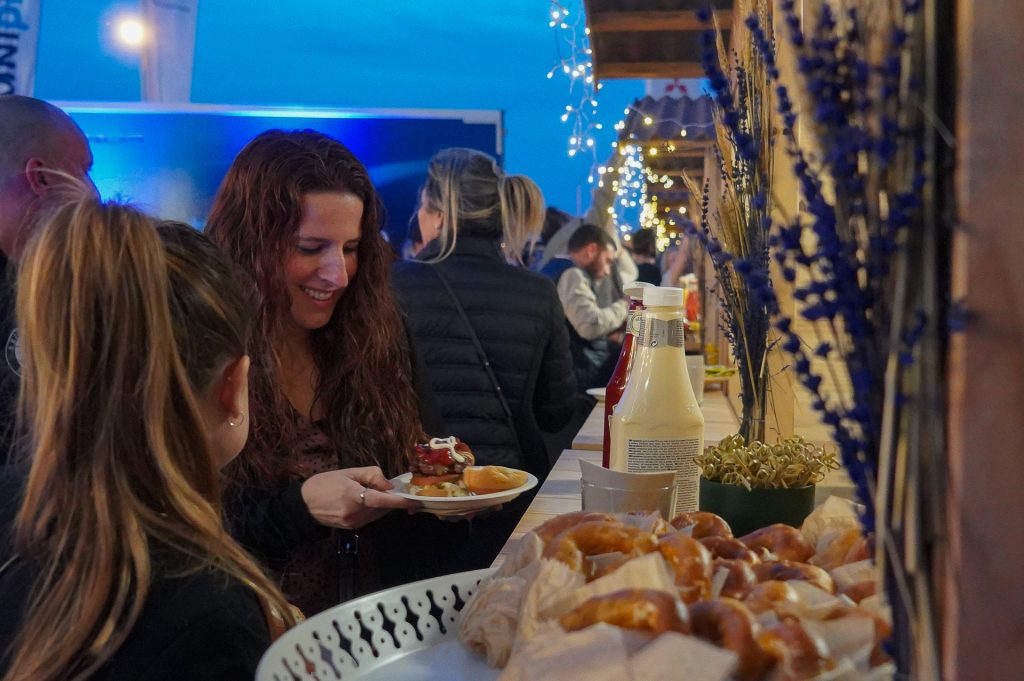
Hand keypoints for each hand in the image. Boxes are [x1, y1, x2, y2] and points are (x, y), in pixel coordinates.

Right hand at [301, 466, 420, 528]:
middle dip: (393, 500)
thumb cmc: (325, 483)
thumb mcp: (349, 472)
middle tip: (401, 490)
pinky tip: (369, 500)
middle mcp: (355, 514)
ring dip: (384, 505)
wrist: (303, 504)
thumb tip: (389, 485)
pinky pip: (371, 518)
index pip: (381, 501)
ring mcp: (354, 523)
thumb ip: (371, 475)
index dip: (399, 501)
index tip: (415, 501)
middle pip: (383, 508)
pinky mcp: (352, 528)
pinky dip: (375, 510)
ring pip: (378, 514)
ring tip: (381, 492)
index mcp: (353, 496)